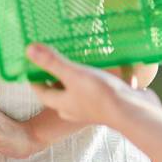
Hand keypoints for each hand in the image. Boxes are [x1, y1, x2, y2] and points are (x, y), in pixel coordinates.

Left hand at [26, 44, 155, 127]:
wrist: (133, 111)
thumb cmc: (100, 95)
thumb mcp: (73, 74)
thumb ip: (52, 62)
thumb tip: (28, 49)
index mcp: (62, 103)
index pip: (41, 91)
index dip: (35, 78)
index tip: (32, 63)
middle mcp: (75, 108)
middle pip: (59, 91)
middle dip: (56, 75)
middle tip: (54, 57)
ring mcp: (92, 106)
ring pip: (78, 89)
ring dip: (76, 76)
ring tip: (76, 58)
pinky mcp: (108, 102)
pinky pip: (96, 88)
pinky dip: (95, 77)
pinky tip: (101, 64)